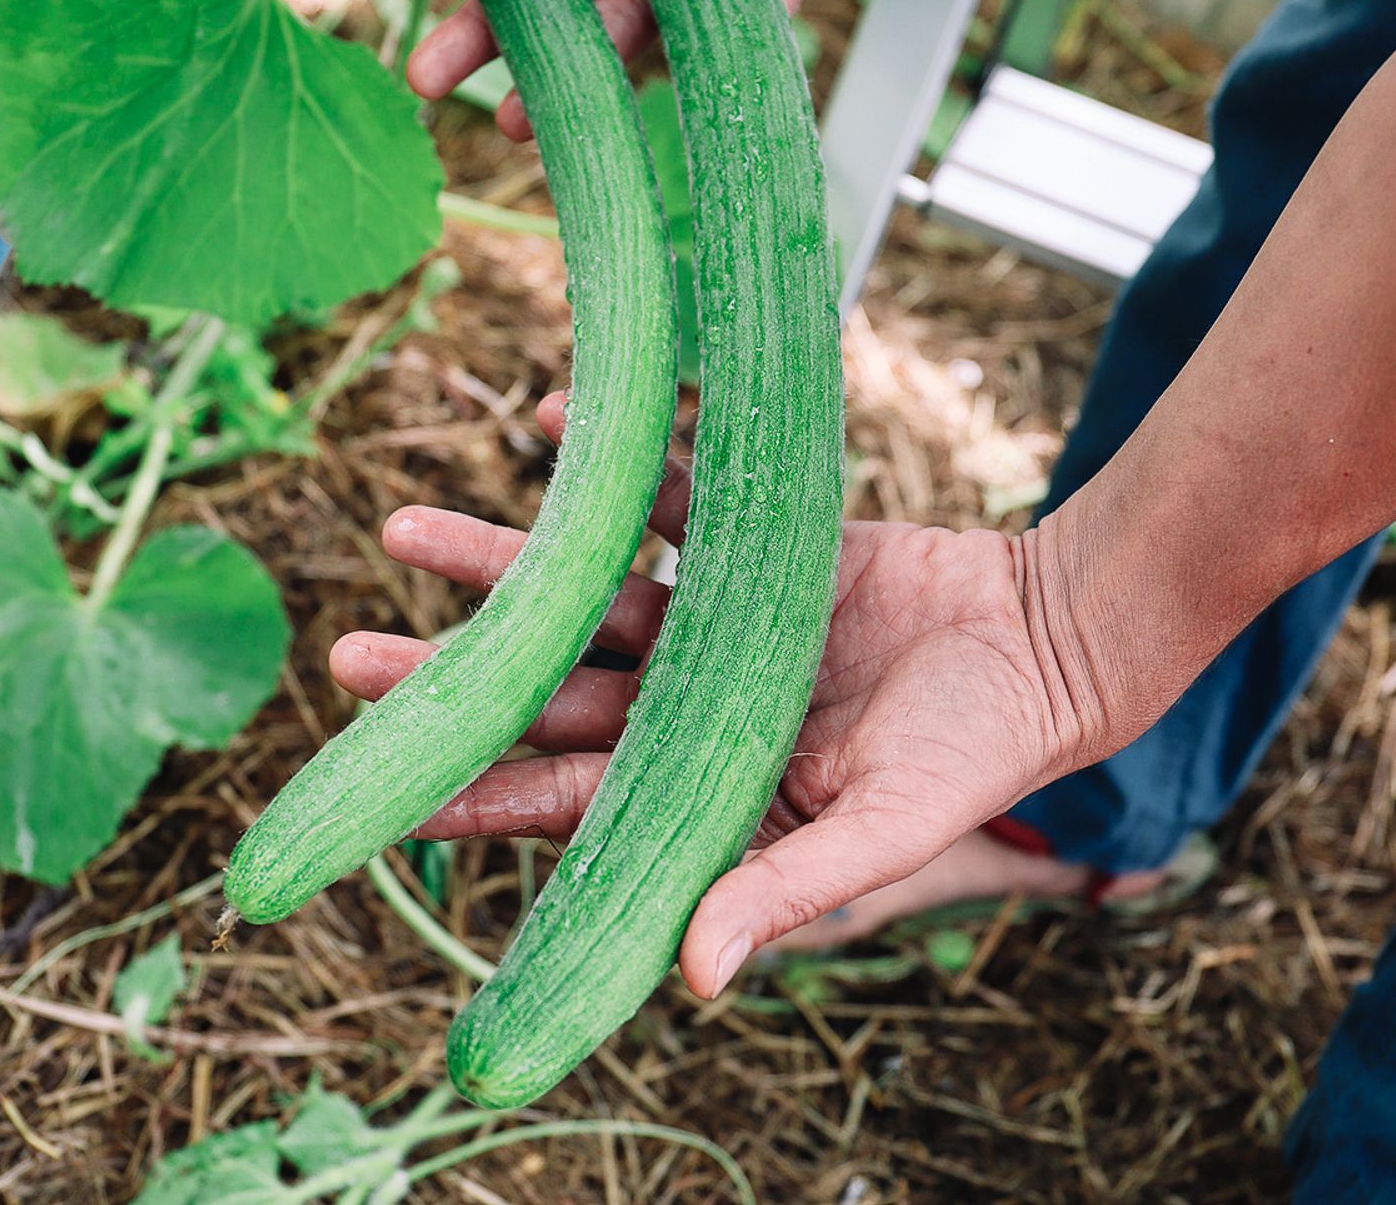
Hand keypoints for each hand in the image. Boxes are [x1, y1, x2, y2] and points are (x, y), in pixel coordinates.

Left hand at [331, 392, 1113, 998]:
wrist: (1046, 642)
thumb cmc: (976, 755)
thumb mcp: (886, 833)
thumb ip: (786, 890)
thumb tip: (689, 975)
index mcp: (711, 787)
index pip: (571, 802)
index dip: (478, 796)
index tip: (383, 790)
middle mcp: (694, 708)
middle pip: (553, 693)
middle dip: (459, 674)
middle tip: (349, 651)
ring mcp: (717, 626)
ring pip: (589, 596)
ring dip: (508, 563)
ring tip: (408, 526)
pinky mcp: (753, 551)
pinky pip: (670, 500)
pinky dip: (617, 465)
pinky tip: (544, 421)